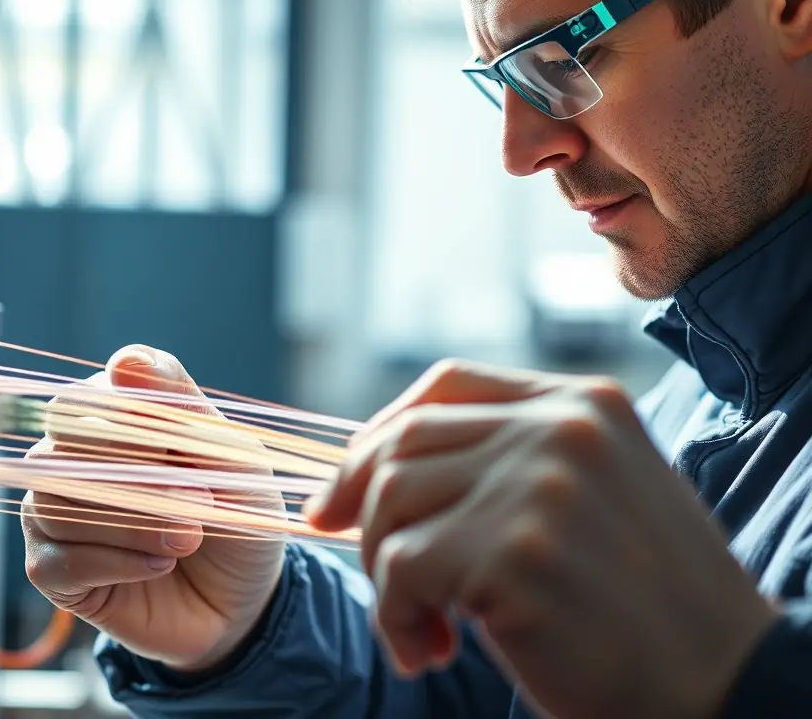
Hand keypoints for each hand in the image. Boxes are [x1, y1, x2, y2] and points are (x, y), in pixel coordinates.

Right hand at [21, 345, 285, 669]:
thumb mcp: (231, 453)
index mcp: (110, 414)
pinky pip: (63, 558)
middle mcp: (69, 455)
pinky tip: (161, 564)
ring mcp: (51, 510)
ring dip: (137, 522)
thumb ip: (180, 403)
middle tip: (199, 497)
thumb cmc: (236, 510)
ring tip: (190, 537)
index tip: (178, 445)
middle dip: (137, 473)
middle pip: (61, 445)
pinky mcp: (50, 570)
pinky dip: (123, 562)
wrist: (241, 597)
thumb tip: (126, 359)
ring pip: (57, 501)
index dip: (131, 422)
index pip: (83, 399)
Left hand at [307, 359, 776, 718]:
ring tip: (422, 625)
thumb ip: (512, 460)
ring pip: (390, 500)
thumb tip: (382, 466)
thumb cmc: (646, 602)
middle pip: (404, 441)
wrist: (724, 684)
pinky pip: (400, 568)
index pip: (447, 385)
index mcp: (584, 403)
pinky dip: (393, 617)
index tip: (344, 491)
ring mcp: (538, 484)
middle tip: (376, 572)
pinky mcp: (514, 550)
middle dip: (362, 507)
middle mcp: (560, 428)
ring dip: (383, 572)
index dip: (381, 432)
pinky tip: (426, 652)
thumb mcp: (593, 495)